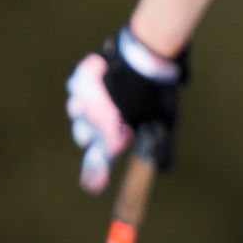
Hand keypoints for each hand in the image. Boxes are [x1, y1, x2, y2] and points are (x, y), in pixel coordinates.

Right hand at [65, 27, 186, 192]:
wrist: (147, 55)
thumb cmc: (158, 90)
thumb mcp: (163, 120)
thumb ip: (160, 146)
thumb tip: (166, 168)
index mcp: (112, 136)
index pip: (100, 163)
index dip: (95, 176)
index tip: (94, 186)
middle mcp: (92, 123)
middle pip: (83, 137)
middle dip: (94, 133)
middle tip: (109, 121)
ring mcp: (83, 101)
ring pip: (76, 113)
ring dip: (87, 110)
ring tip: (105, 99)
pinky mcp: (79, 80)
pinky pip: (76, 89)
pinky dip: (84, 88)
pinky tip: (99, 82)